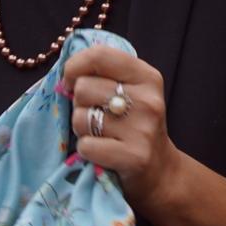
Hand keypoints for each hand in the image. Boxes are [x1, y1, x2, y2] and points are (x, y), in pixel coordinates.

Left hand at [63, 46, 181, 205]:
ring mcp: (142, 129)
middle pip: (83, 88)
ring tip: (99, 134)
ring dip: (81, 128)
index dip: (75, 66)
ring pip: (80, 117)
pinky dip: (86, 150)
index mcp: (147, 76)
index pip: (100, 55)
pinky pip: (85, 145)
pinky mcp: (134, 156)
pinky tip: (102, 152)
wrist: (160, 170)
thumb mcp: (132, 91)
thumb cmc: (135, 125)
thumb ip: (104, 75)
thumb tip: (65, 75)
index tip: (71, 81)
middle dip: (79, 104)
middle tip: (95, 115)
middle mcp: (147, 100)